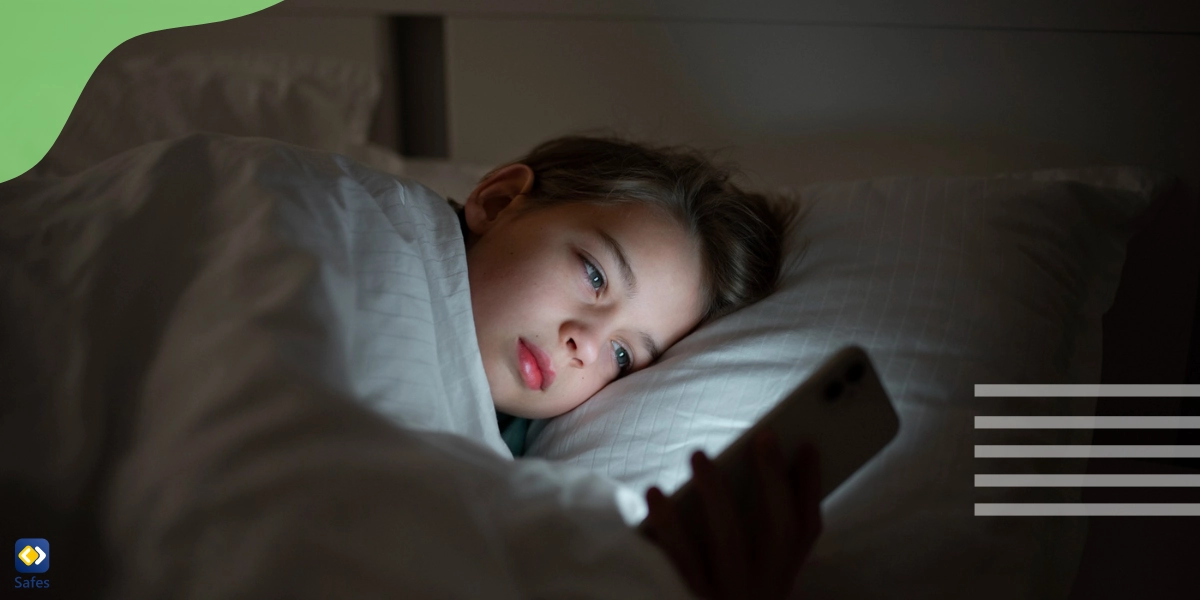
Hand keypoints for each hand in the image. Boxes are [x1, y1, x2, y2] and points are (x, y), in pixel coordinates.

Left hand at [642, 432, 821, 598]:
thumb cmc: (712, 597)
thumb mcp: (742, 579)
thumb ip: (747, 542)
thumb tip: (735, 473)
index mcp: (777, 584)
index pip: (805, 533)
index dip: (810, 487)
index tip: (806, 446)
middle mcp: (759, 593)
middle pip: (777, 532)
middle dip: (774, 481)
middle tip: (763, 436)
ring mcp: (725, 599)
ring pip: (729, 542)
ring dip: (716, 493)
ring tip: (700, 455)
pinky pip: (679, 560)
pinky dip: (668, 524)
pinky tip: (655, 493)